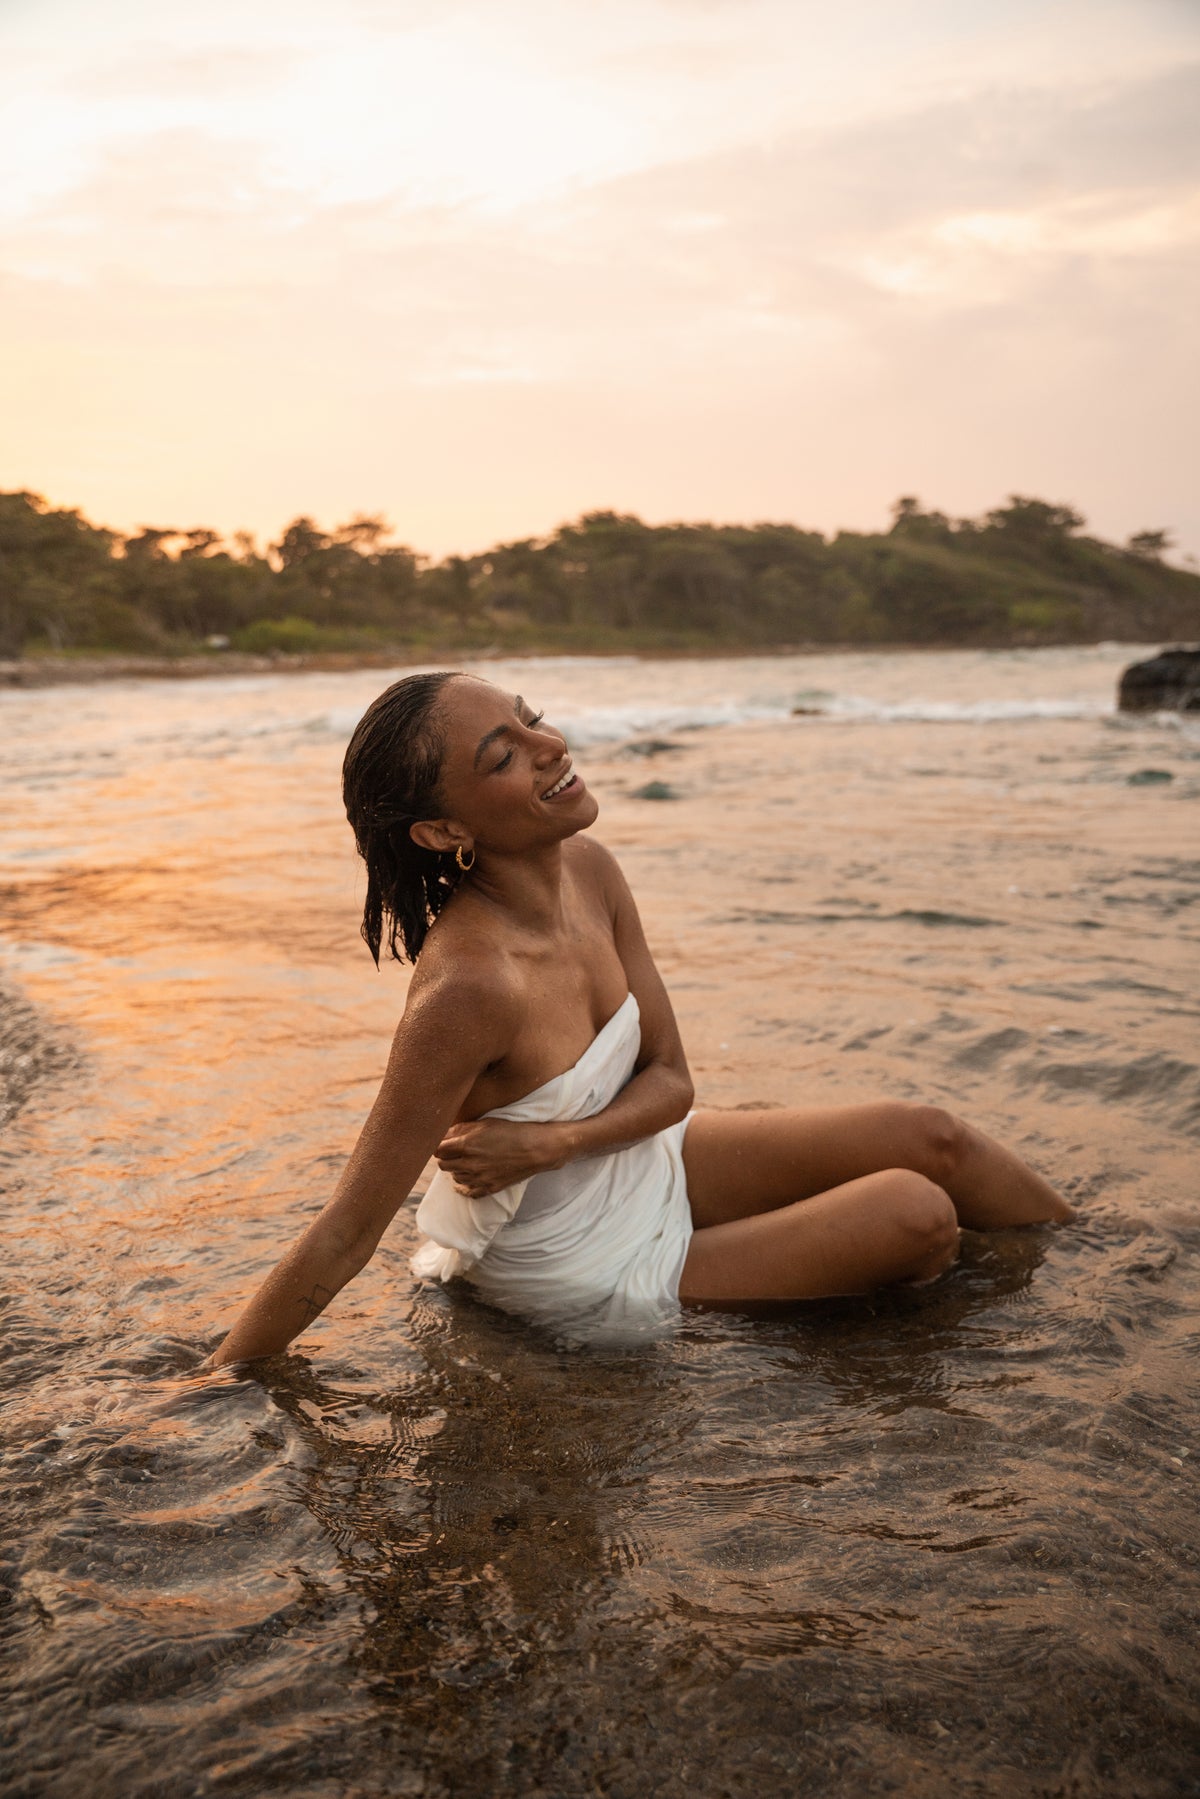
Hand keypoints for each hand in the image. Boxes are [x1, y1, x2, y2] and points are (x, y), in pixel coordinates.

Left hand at [434, 1118, 568, 1198]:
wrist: (536, 1149)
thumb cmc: (512, 1131)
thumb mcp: (485, 1123)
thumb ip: (461, 1129)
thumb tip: (443, 1134)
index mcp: (466, 1145)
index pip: (437, 1150)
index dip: (439, 1145)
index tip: (443, 1143)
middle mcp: (469, 1164)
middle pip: (443, 1164)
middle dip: (446, 1157)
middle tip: (454, 1150)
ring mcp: (479, 1178)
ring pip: (454, 1177)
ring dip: (456, 1169)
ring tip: (466, 1161)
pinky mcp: (489, 1188)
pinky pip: (467, 1192)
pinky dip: (463, 1186)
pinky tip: (465, 1180)